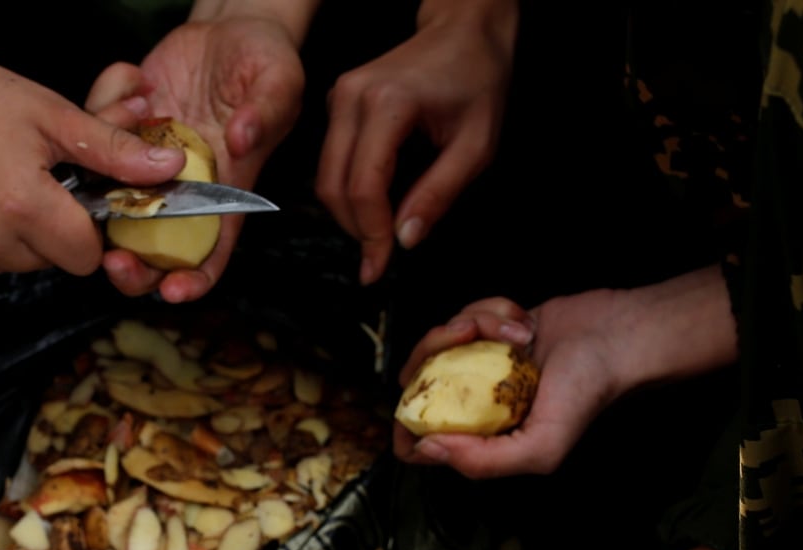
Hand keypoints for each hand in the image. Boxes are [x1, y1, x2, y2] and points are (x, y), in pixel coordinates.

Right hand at [0, 47, 187, 275]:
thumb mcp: (52, 116)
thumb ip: (114, 151)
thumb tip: (170, 168)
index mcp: (21, 206)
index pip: (84, 256)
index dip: (85, 228)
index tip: (71, 197)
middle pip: (48, 263)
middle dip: (49, 231)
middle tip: (28, 182)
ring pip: (10, 265)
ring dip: (12, 237)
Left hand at [85, 13, 305, 301]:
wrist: (228, 29)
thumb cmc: (263, 63)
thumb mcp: (279, 82)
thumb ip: (267, 112)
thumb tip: (243, 141)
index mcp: (223, 192)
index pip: (209, 252)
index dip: (192, 280)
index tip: (172, 290)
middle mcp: (179, 188)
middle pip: (149, 249)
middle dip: (130, 266)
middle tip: (112, 258)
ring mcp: (143, 164)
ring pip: (108, 202)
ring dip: (102, 182)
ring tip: (129, 116)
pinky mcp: (119, 132)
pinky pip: (92, 138)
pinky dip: (101, 109)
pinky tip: (135, 82)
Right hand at [316, 1, 515, 282]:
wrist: (463, 32)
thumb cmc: (477, 81)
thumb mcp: (476, 145)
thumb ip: (439, 193)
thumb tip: (405, 239)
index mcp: (389, 104)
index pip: (364, 185)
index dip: (370, 232)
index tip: (382, 264)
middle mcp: (352, 98)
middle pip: (333, 184)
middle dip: (355, 229)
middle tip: (377, 260)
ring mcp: (339, 97)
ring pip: (326, 176)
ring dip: (349, 214)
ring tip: (379, 235)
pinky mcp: (337, 102)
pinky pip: (331, 160)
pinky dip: (349, 190)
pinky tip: (376, 203)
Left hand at [392, 266, 738, 476]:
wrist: (618, 334)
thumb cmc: (587, 393)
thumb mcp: (541, 447)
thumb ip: (483, 461)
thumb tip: (426, 449)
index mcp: (481, 438)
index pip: (418, 444)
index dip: (405, 427)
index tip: (414, 402)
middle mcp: (474, 404)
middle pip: (415, 382)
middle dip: (435, 350)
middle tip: (470, 336)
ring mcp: (479, 365)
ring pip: (439, 342)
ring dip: (471, 324)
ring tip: (516, 330)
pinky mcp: (490, 330)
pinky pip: (465, 314)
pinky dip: (490, 310)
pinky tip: (523, 320)